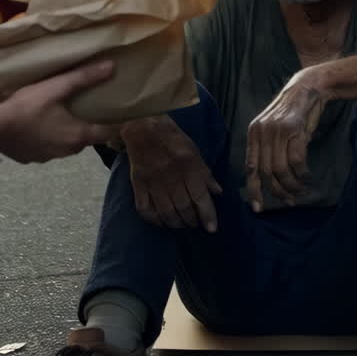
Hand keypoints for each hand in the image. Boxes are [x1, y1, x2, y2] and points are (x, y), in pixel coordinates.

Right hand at [0, 60, 115, 162]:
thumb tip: (111, 67)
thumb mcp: (56, 88)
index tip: (116, 114)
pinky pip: (47, 149)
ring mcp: (49, 157)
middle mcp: (67, 151)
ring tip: (61, 118)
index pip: (106, 133)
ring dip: (67, 134)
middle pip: (86, 140)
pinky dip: (47, 140)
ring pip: (66, 146)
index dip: (113, 124)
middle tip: (86, 110)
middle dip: (88, 127)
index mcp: (78, 135)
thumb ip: (84, 78)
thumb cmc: (28, 107)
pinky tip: (38, 128)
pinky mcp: (32, 159)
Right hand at [122, 115, 221, 232]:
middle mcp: (171, 176)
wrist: (143, 127)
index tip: (212, 228)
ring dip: (176, 223)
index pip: (200, 196)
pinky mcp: (138, 184)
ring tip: (182, 224)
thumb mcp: (194, 151)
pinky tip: (162, 222)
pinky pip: (145, 209)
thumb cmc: (172, 138)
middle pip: (184, 208)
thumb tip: (217, 192)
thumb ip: (205, 173)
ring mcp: (153, 181)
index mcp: (188, 166)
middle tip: (195, 223)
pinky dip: (154, 220)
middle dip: (192, 220)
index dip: (207, 215)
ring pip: (166, 212)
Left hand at [245, 68, 327, 211]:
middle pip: (266, 172)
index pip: (250, 167)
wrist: (307, 89)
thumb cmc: (293, 114)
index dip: (253, 189)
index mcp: (253, 133)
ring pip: (281, 169)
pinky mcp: (293, 129)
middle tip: (290, 201)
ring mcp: (276, 130)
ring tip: (301, 191)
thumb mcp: (273, 130)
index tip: (258, 207)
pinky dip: (303, 174)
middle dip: (278, 191)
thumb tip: (269, 180)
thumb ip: (268, 150)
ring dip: (292, 185)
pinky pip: (297, 160)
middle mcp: (261, 132)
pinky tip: (307, 178)